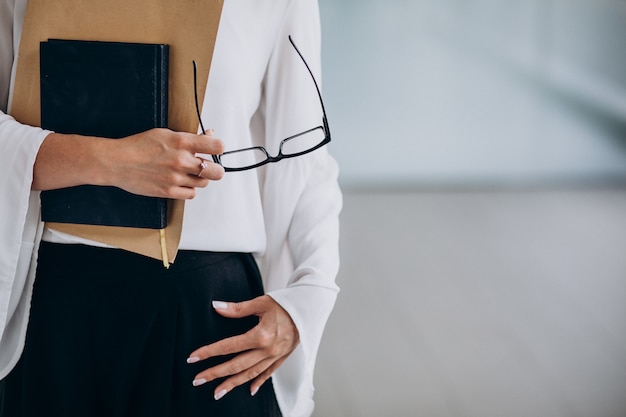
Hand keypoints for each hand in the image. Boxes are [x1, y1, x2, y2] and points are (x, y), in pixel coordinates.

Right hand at [33, 128, 223, 198]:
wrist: (117, 162)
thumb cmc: (139, 145)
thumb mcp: (165, 133)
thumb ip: (189, 137)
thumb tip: (209, 134)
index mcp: (182, 142)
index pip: (216, 146)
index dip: (219, 148)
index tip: (216, 149)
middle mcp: (181, 160)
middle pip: (216, 171)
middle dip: (215, 169)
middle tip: (208, 167)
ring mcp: (176, 177)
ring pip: (204, 183)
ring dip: (200, 178)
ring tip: (188, 172)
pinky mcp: (169, 191)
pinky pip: (191, 194)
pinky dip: (190, 189)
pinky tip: (182, 182)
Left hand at [187, 295, 299, 399]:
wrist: (308, 309)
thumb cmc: (285, 303)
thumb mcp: (260, 302)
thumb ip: (237, 308)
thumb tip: (217, 307)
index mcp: (261, 335)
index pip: (229, 346)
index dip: (209, 352)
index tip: (193, 358)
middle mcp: (268, 350)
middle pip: (236, 365)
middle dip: (215, 373)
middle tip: (197, 380)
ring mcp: (275, 356)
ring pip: (250, 374)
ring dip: (232, 384)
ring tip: (216, 392)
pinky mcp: (282, 358)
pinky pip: (268, 373)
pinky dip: (258, 382)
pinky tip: (249, 390)